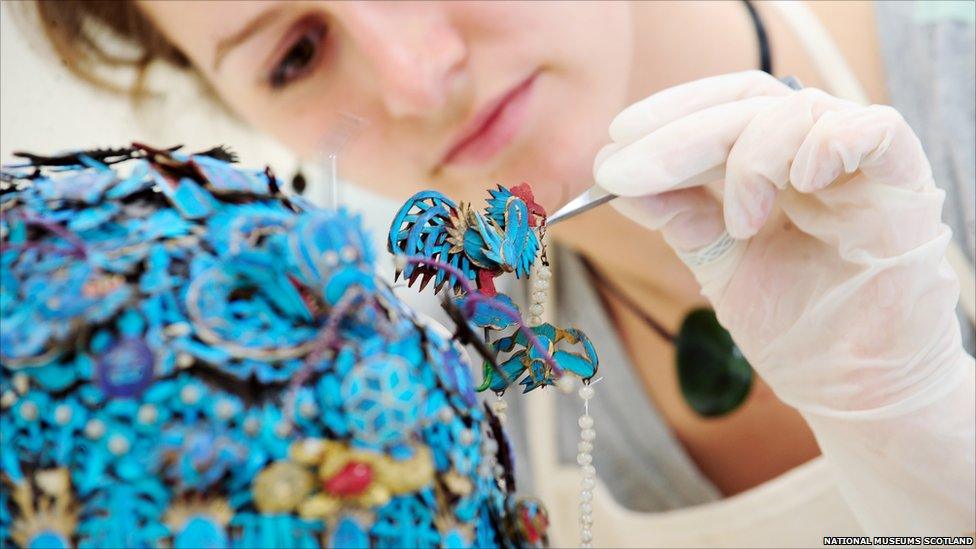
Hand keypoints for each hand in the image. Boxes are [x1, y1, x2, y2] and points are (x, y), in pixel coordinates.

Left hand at [594, 71, 974, 533]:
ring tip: (739, 223)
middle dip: (680, 137)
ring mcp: (857, 168)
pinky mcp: (903, 184)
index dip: (670, 114)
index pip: (721, 111)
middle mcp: (811, 155)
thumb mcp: (719, 264)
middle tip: (622, 171)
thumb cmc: (795, 329)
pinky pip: (872, 131)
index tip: (615, 140)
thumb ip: (679, 217)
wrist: (855, 392)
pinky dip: (828, 145)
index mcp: (772, 167)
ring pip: (797, 112)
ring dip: (750, 160)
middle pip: (747, 107)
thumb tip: (618, 180)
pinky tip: (802, 180)